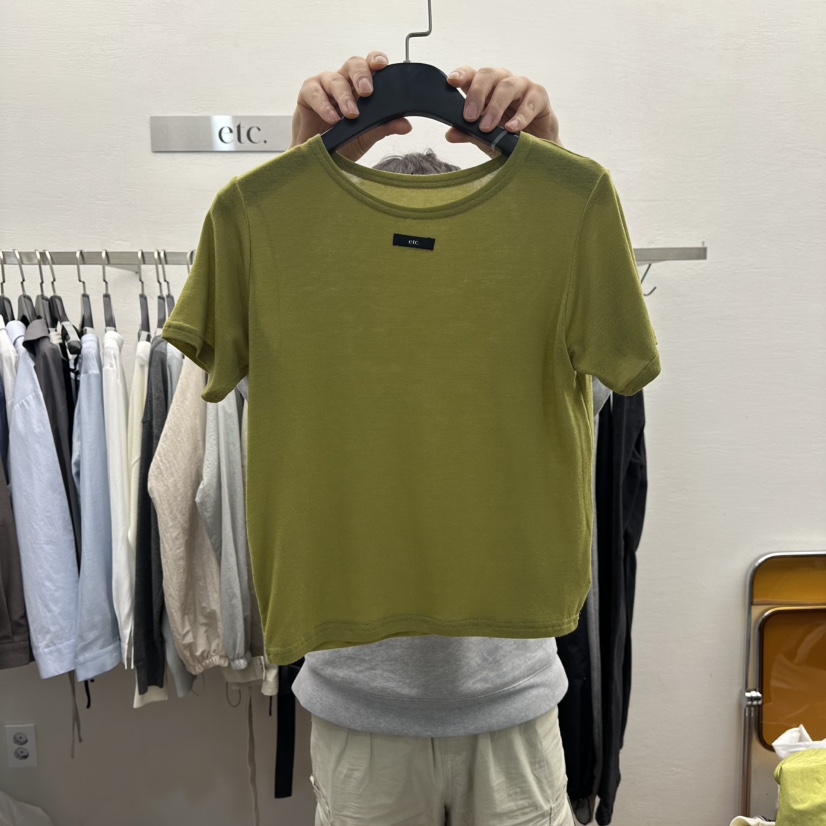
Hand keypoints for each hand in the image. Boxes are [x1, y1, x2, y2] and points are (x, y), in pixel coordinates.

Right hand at [290, 51, 412, 160]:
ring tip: (352, 115)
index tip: (382, 65)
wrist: (319, 160)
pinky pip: (315, 93)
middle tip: (367, 92)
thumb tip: (406, 125)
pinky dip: (324, 106)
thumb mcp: (367, 136)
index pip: (370, 65)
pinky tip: (332, 119)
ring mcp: (325, 86)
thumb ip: (385, 127)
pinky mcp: (307, 94)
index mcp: (360, 87)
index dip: (375, 60)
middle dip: (361, 76)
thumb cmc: (342, 143)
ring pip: (335, 79)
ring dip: (344, 96)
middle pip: (353, 65)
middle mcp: (343, 82)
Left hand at [445, 66, 562, 156]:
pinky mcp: (540, 96)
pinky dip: (520, 116)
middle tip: (469, 117)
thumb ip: (469, 134)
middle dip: (477, 94)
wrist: (535, 151)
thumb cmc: (507, 139)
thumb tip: (450, 134)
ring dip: (495, 107)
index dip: (462, 74)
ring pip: (508, 86)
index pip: (472, 74)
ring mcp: (522, 86)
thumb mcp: (485, 139)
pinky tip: (511, 129)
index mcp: (485, 89)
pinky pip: (530, 101)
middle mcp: (502, 82)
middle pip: (488, 75)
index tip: (451, 81)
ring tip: (487, 127)